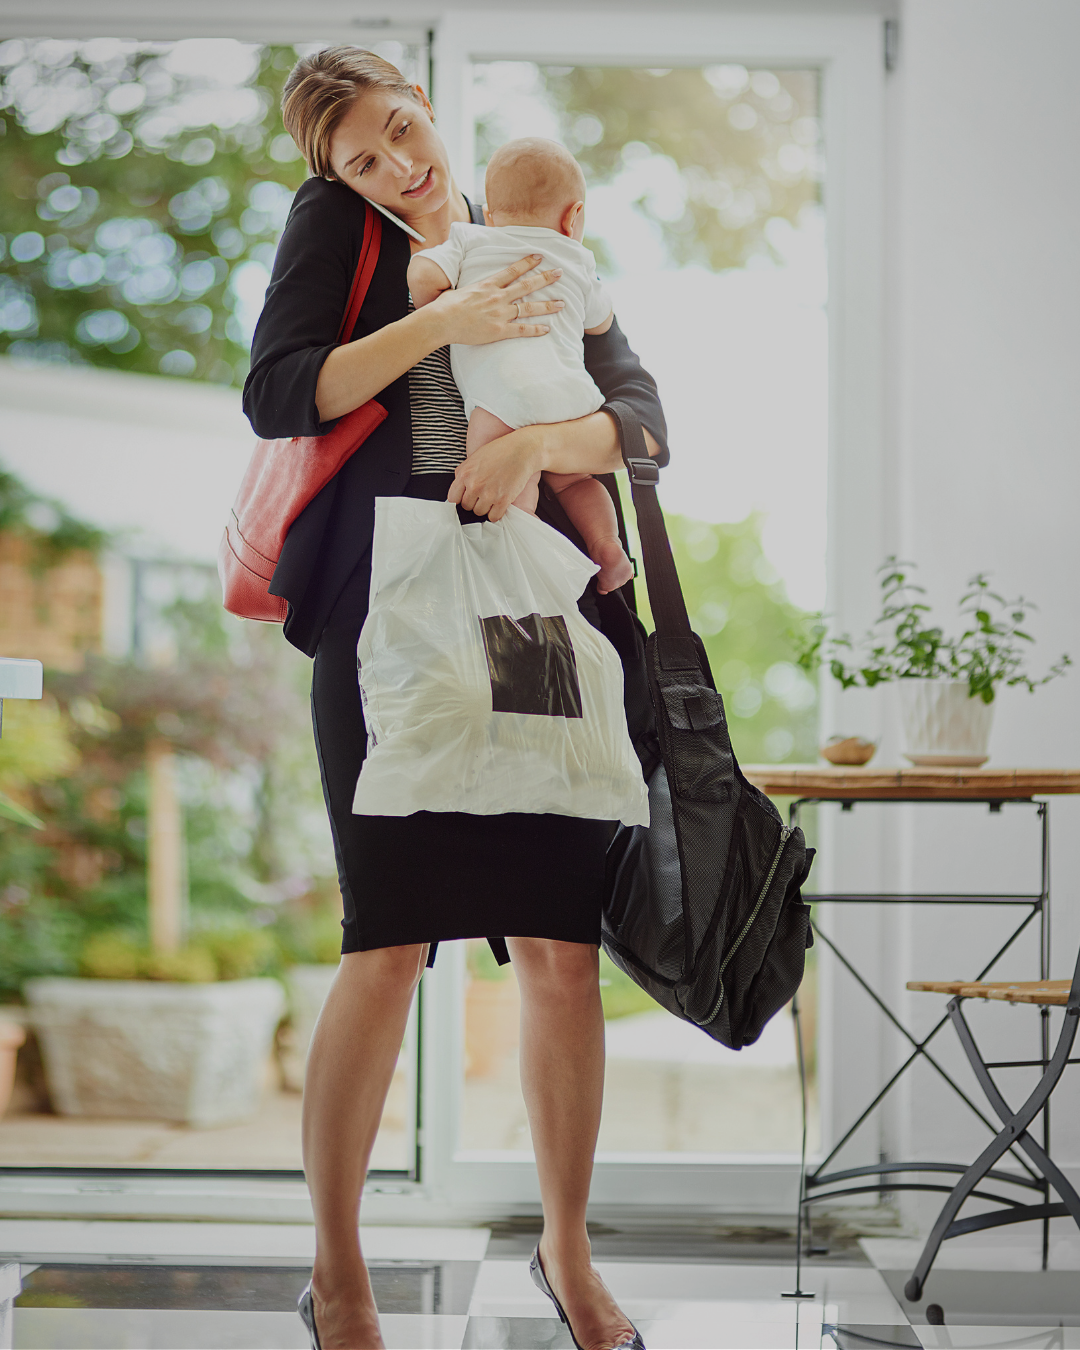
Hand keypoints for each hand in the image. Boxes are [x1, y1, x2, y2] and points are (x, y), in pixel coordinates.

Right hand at [429, 254, 563, 346]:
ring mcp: (500, 314)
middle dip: (545, 279)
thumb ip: (470, 289)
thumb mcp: (458, 290)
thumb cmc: (445, 306)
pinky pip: (521, 330)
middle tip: (560, 273)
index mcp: (488, 285)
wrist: (441, 320)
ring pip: (529, 308)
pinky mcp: (499, 330)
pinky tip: (547, 329)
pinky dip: (535, 330)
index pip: (512, 270)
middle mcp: (497, 297)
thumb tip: (466, 289)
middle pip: (527, 286)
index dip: (528, 263)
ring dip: (547, 305)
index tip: (540, 256)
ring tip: (562, 303)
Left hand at [448, 425, 543, 520]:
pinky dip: (496, 513)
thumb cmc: (499, 451)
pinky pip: (493, 517)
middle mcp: (474, 485)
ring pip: (479, 512)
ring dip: (485, 507)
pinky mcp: (503, 500)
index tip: (465, 498)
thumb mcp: (474, 457)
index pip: (453, 498)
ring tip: (492, 497)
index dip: (460, 498)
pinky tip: (499, 504)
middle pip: (467, 507)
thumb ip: (463, 473)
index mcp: (465, 474)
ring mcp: (489, 494)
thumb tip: (458, 488)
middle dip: (474, 502)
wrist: (521, 450)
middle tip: (483, 494)